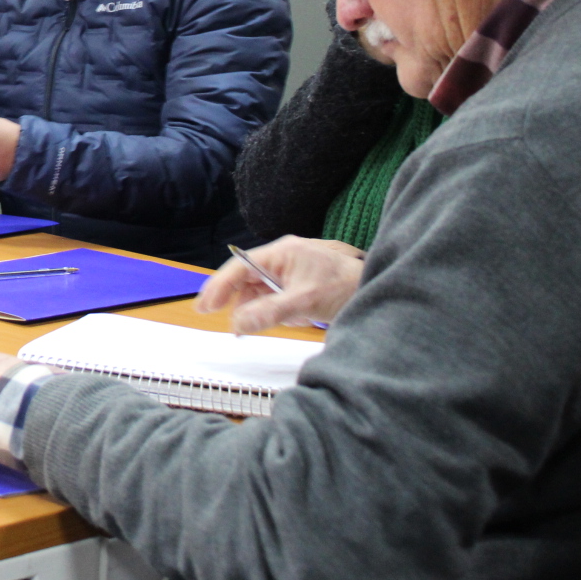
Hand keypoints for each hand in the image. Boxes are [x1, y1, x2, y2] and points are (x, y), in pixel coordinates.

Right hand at [196, 236, 364, 333]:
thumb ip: (269, 312)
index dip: (219, 287)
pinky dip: (274, 311)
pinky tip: (288, 319)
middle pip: (246, 280)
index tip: (205, 307)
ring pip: (260, 291)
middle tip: (233, 327)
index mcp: (280, 253)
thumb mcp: (303, 302)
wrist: (375, 289)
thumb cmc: (344, 286)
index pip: (239, 268)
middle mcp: (281, 258)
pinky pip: (274, 297)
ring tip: (266, 325)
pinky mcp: (298, 283)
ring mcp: (290, 270)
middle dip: (239, 303)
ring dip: (258, 310)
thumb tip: (238, 324)